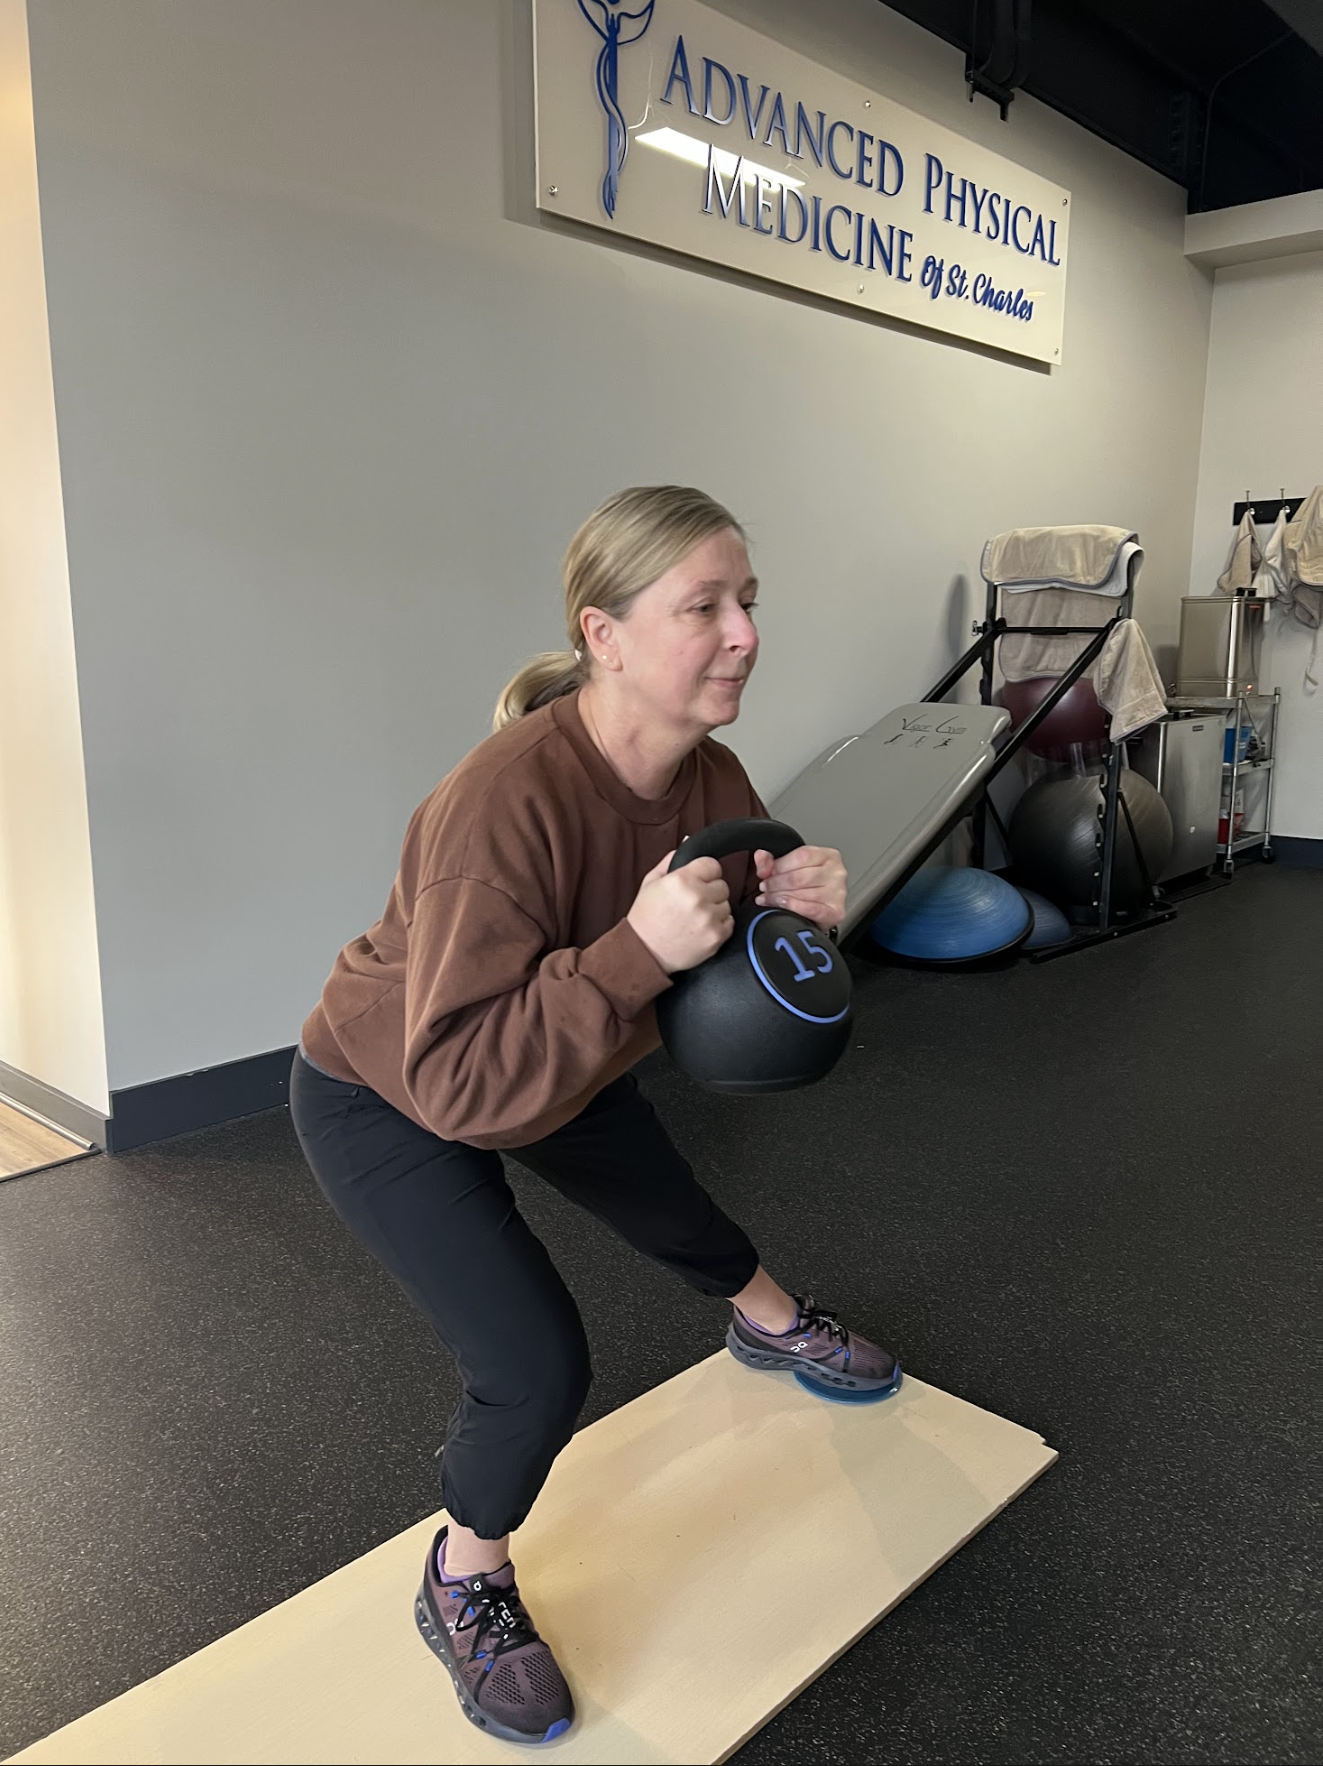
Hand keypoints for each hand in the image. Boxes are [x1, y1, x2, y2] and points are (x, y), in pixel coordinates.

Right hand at [627, 850, 733, 973]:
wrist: (644, 951)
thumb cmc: (646, 917)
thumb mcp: (651, 882)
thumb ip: (672, 860)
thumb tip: (688, 841)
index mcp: (681, 880)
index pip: (712, 865)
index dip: (705, 873)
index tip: (698, 881)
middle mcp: (697, 898)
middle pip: (722, 885)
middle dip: (710, 891)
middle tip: (692, 902)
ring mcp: (709, 919)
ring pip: (726, 904)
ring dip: (714, 908)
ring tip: (694, 917)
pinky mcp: (716, 937)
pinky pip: (729, 922)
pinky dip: (718, 925)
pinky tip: (700, 928)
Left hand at [754, 845, 846, 933]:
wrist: (821, 912)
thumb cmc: (808, 887)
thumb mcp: (791, 868)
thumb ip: (772, 861)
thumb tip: (760, 857)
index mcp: (829, 856)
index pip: (802, 856)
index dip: (779, 866)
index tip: (766, 874)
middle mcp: (837, 873)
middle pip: (800, 877)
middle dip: (776, 883)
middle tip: (765, 888)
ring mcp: (838, 893)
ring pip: (803, 893)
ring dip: (779, 897)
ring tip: (768, 898)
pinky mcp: (835, 912)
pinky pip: (811, 909)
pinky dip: (792, 907)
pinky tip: (781, 905)